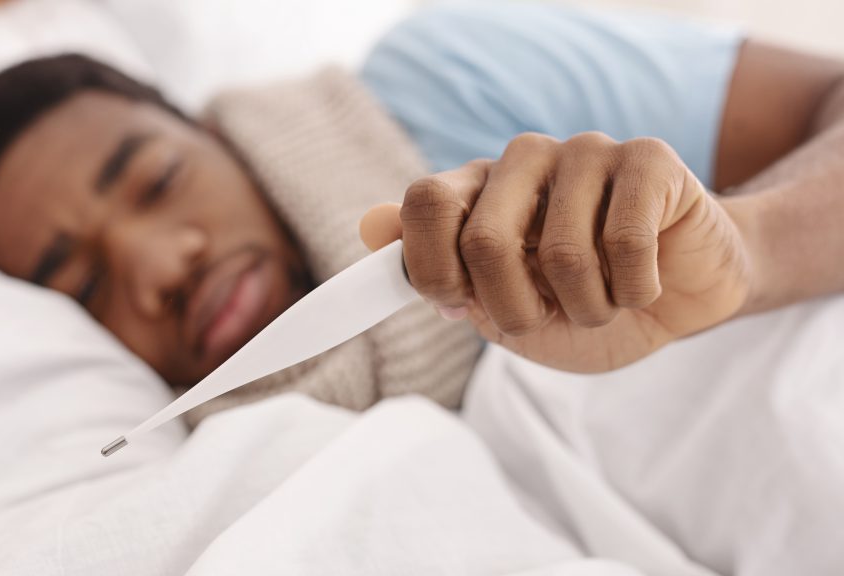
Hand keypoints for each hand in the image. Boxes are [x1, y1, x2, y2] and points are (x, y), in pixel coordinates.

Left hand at [360, 132, 752, 372]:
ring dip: (585, 308)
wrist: (681, 302)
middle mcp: (523, 160)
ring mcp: (585, 151)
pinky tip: (643, 283)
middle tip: (545, 316)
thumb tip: (371, 228)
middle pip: (482, 239)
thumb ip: (444, 280)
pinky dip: (634, 291)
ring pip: (560, 254)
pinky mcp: (647, 159)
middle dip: (514, 309)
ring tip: (602, 300)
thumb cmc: (584, 306)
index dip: (430, 267)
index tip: (458, 304)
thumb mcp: (504, 312)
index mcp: (479, 190)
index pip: (423, 202)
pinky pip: (624, 244)